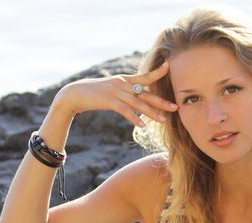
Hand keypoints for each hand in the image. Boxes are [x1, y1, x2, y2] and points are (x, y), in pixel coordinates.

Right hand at [53, 61, 178, 126]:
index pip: (145, 76)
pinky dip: (134, 118)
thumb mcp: (112, 89)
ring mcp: (116, 91)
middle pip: (146, 93)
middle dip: (162, 101)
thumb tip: (138, 99)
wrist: (75, 94)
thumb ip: (125, 92)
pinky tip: (142, 125)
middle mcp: (123, 84)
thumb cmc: (95, 94)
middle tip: (176, 107)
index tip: (169, 67)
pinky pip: (125, 110)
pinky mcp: (109, 100)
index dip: (157, 72)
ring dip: (151, 113)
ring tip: (163, 120)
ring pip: (138, 103)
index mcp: (125, 80)